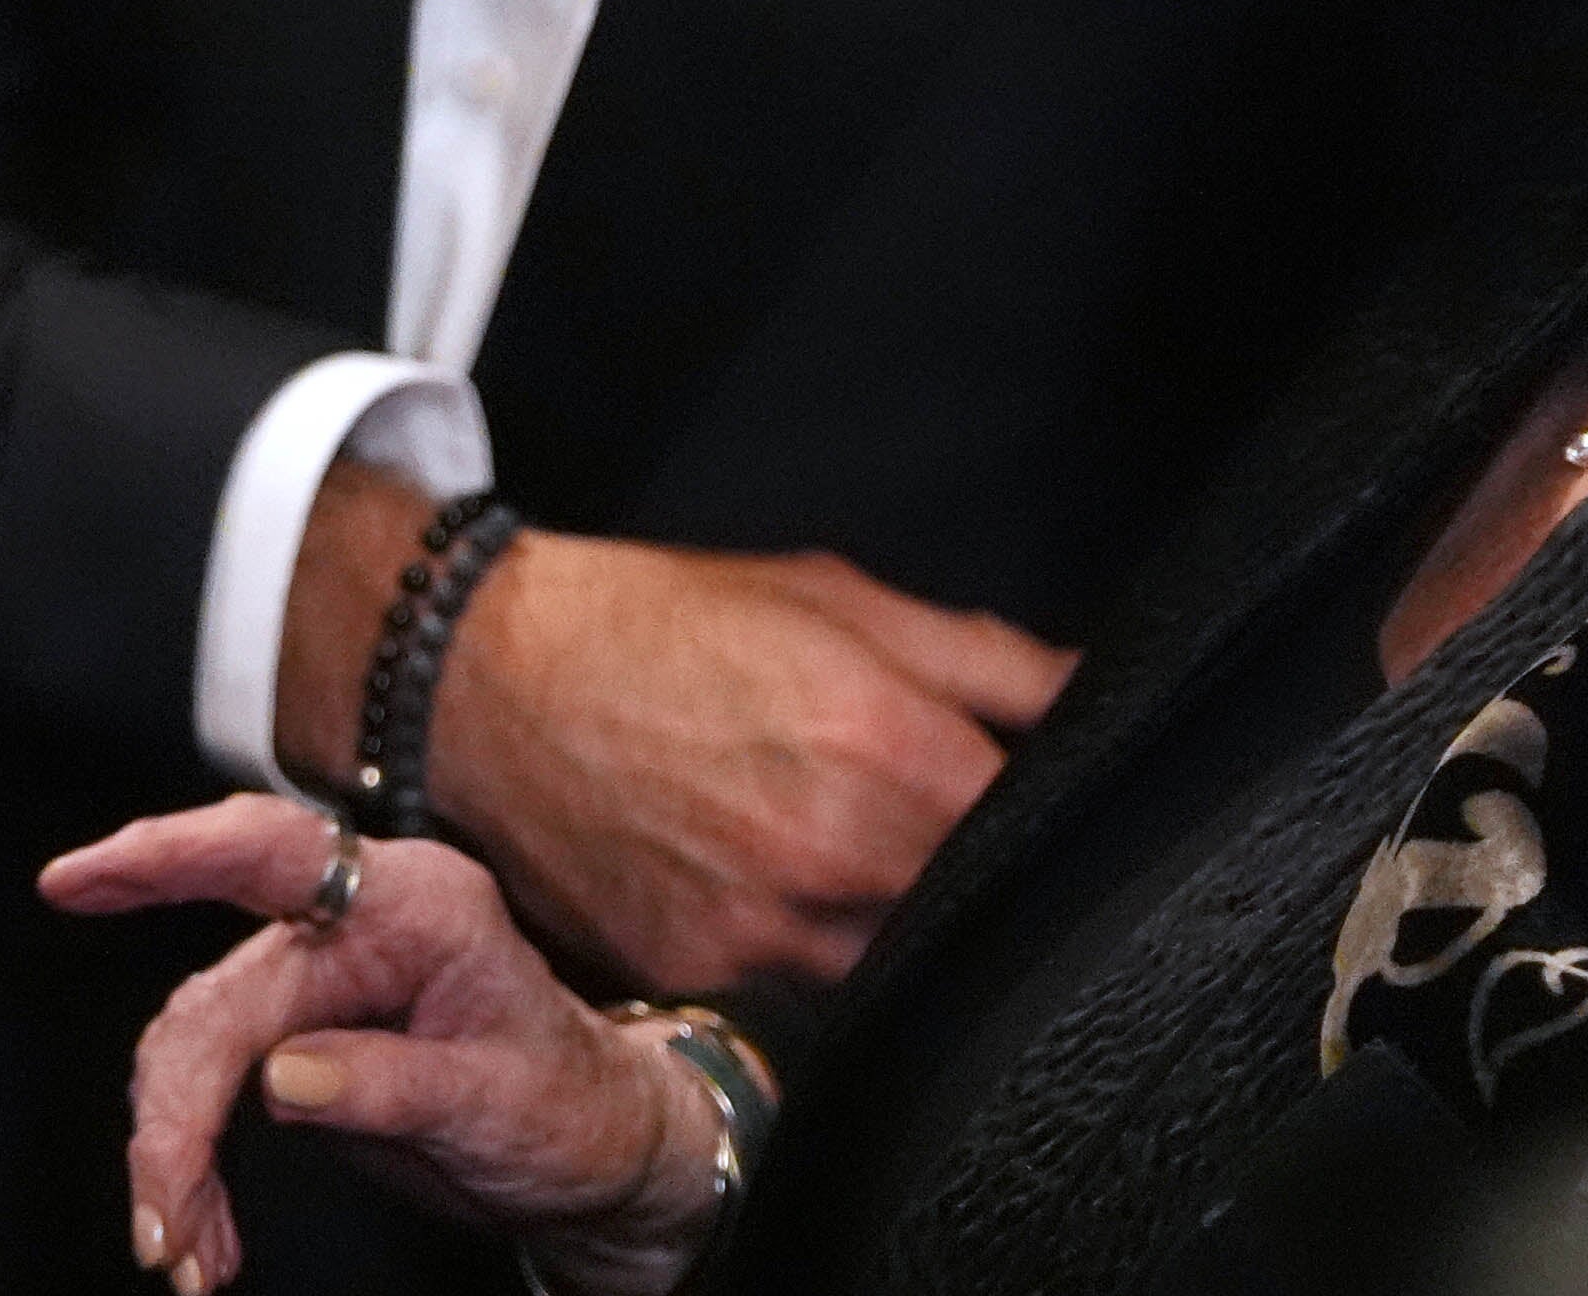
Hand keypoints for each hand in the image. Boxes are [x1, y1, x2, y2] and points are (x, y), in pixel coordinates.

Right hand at [41, 794, 731, 1295]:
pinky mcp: (296, 1036)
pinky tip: (202, 1239)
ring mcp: (318, 979)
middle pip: (215, 1000)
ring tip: (187, 1258)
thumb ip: (393, 1085)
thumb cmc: (571, 1109)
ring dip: (174, 1159)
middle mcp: (352, 924)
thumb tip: (280, 1078)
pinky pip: (211, 1090)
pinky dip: (193, 1167)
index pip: (272, 855)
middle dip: (172, 1118)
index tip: (73, 880)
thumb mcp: (501, 1105)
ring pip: (195, 1052)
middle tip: (162, 1230)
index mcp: (415, 905)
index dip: (166, 858)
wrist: (597, 1156)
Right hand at [435, 530, 1072, 992]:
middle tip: (911, 817)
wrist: (495, 675)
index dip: (1034, 813)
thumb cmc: (664, 622)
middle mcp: (829, 850)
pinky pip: (787, 986)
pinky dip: (793, 945)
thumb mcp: (840, 599)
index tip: (1009, 795)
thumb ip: (987, 659)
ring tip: (832, 849)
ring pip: (881, 961)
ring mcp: (760, 927)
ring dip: (879, 917)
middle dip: (951, 864)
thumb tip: (1092, 689)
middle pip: (957, 902)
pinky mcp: (696, 973)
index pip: (1023, 824)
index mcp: (884, 745)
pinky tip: (758, 878)